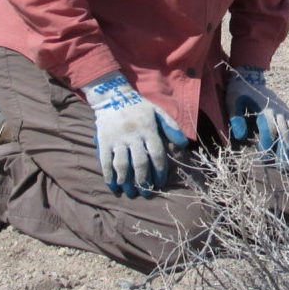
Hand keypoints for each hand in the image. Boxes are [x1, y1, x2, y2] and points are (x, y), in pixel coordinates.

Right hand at [83, 72, 188, 197]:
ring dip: (127, 181)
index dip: (159, 172)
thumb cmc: (138, 107)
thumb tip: (184, 144)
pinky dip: (109, 175)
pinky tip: (113, 185)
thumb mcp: (158, 112)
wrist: (112, 96)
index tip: (160, 184)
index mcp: (148, 129)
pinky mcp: (104, 140)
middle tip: (147, 194)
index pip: (156, 155)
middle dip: (144, 182)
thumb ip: (171, 127)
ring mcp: (117, 138)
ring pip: (122, 165)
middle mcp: (133, 135)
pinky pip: (105, 160)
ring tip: (131, 192)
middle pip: (140, 163)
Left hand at [224, 66, 288, 166]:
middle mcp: (279, 111)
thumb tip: (241, 136)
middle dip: (284, 152)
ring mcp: (286, 112)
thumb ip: (236, 118)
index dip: (267, 145)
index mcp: (265, 110)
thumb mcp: (232, 101)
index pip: (270, 130)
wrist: (251, 77)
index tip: (263, 159)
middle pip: (284, 134)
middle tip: (282, 168)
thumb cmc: (239, 92)